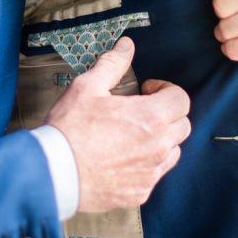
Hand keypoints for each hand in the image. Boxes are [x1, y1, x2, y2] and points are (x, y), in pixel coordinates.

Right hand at [46, 37, 190, 212]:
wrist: (54, 173)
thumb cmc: (70, 129)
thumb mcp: (88, 87)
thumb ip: (113, 64)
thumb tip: (127, 46)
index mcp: (150, 117)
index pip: (182, 100)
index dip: (166, 90)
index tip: (147, 91)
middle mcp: (158, 147)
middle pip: (182, 126)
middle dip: (167, 114)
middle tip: (141, 110)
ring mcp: (150, 172)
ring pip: (172, 152)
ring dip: (161, 140)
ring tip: (133, 135)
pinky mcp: (140, 191)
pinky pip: (154, 174)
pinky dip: (146, 165)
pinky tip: (123, 158)